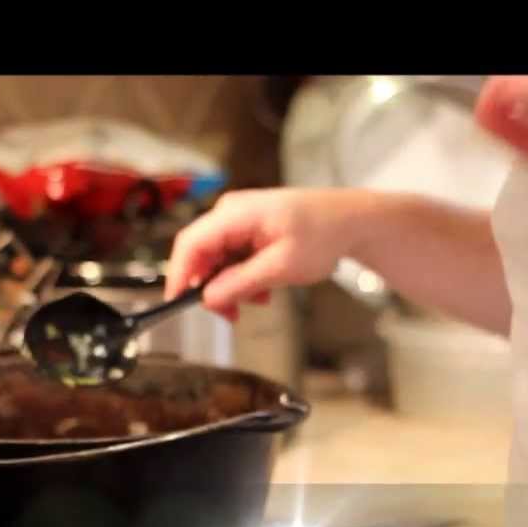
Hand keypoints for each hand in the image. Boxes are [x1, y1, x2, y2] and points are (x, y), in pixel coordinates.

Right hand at [164, 188, 374, 321]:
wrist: (351, 220)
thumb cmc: (323, 234)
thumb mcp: (281, 266)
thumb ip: (241, 283)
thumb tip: (208, 298)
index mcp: (237, 213)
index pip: (191, 244)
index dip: (179, 275)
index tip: (176, 303)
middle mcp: (231, 212)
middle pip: (200, 253)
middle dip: (211, 287)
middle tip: (230, 314)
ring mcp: (239, 219)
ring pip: (215, 259)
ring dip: (230, 285)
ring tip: (257, 300)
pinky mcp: (247, 228)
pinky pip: (230, 257)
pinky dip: (241, 277)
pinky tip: (262, 288)